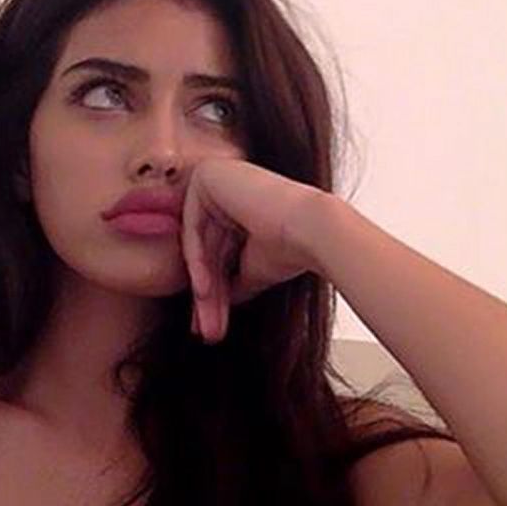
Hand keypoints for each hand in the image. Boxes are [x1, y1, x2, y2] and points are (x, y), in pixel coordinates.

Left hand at [180, 158, 324, 343]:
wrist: (314, 230)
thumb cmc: (293, 248)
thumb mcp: (252, 270)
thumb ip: (230, 281)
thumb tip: (213, 304)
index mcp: (235, 202)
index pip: (214, 253)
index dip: (212, 293)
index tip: (210, 324)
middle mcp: (223, 185)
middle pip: (205, 252)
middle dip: (207, 297)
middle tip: (206, 329)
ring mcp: (214, 177)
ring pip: (197, 245)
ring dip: (202, 288)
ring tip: (207, 322)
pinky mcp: (208, 176)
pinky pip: (192, 227)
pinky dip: (197, 261)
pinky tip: (203, 291)